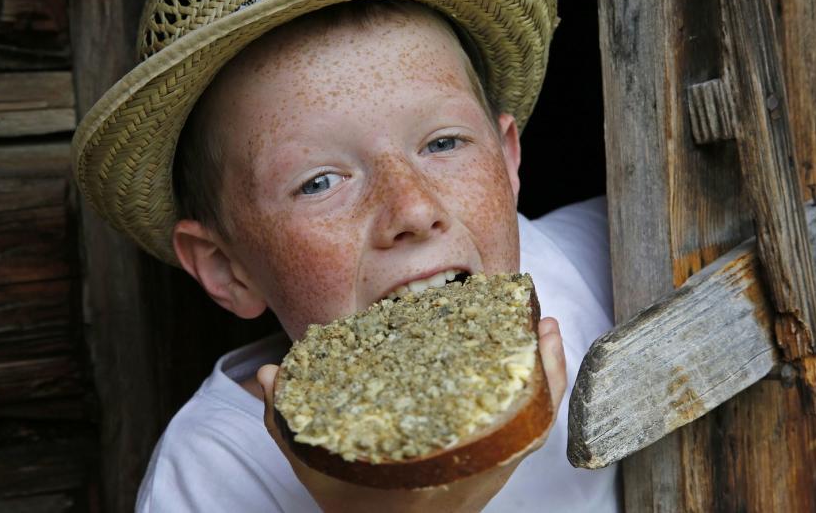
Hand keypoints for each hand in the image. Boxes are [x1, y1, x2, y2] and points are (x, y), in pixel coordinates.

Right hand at [257, 317, 566, 512]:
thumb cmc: (355, 503)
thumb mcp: (317, 464)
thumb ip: (286, 418)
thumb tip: (268, 375)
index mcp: (436, 469)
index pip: (490, 426)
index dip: (519, 381)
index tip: (522, 337)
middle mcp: (471, 472)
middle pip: (526, 418)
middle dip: (541, 367)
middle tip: (543, 321)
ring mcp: (486, 473)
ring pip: (534, 423)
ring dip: (545, 376)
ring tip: (547, 331)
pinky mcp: (490, 471)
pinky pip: (528, 433)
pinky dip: (538, 397)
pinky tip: (535, 365)